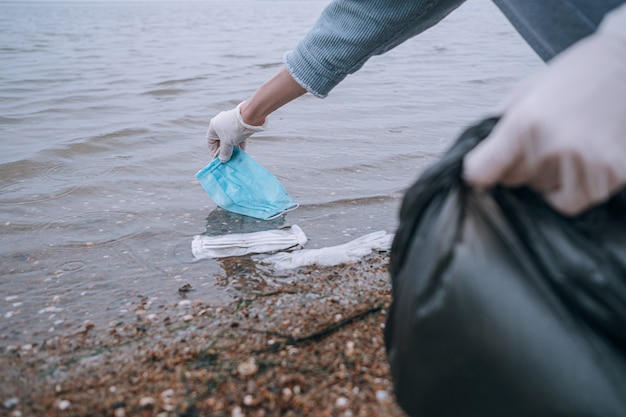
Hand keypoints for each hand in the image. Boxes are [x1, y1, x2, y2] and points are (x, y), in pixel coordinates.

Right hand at [206, 102, 264, 162]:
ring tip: (235, 158)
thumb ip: (224, 152)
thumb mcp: (228, 143)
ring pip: (230, 138)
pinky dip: (239, 144)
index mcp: (214, 126)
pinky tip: (242, 152)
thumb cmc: (235, 129)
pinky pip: (238, 136)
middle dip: (225, 150)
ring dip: (233, 148)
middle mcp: (221, 124)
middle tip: (228, 160)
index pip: (210, 141)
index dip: (213, 151)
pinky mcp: (240, 125)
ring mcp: (231, 123)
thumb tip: (223, 160)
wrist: (251, 116)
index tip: (218, 160)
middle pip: (221, 140)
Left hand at [463, 31, 625, 215]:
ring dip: (550, 180)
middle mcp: (554, 145)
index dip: (480, 171)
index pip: (481, 171)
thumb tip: (473, 162)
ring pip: (545, 194)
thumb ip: (496, 127)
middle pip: (514, 181)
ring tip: (566, 150)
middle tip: (543, 141)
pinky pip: (579, 200)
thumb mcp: (524, 92)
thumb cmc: (575, 75)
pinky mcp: (614, 173)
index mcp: (525, 123)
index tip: (483, 170)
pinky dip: (577, 187)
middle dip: (520, 167)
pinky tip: (584, 161)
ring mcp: (586, 161)